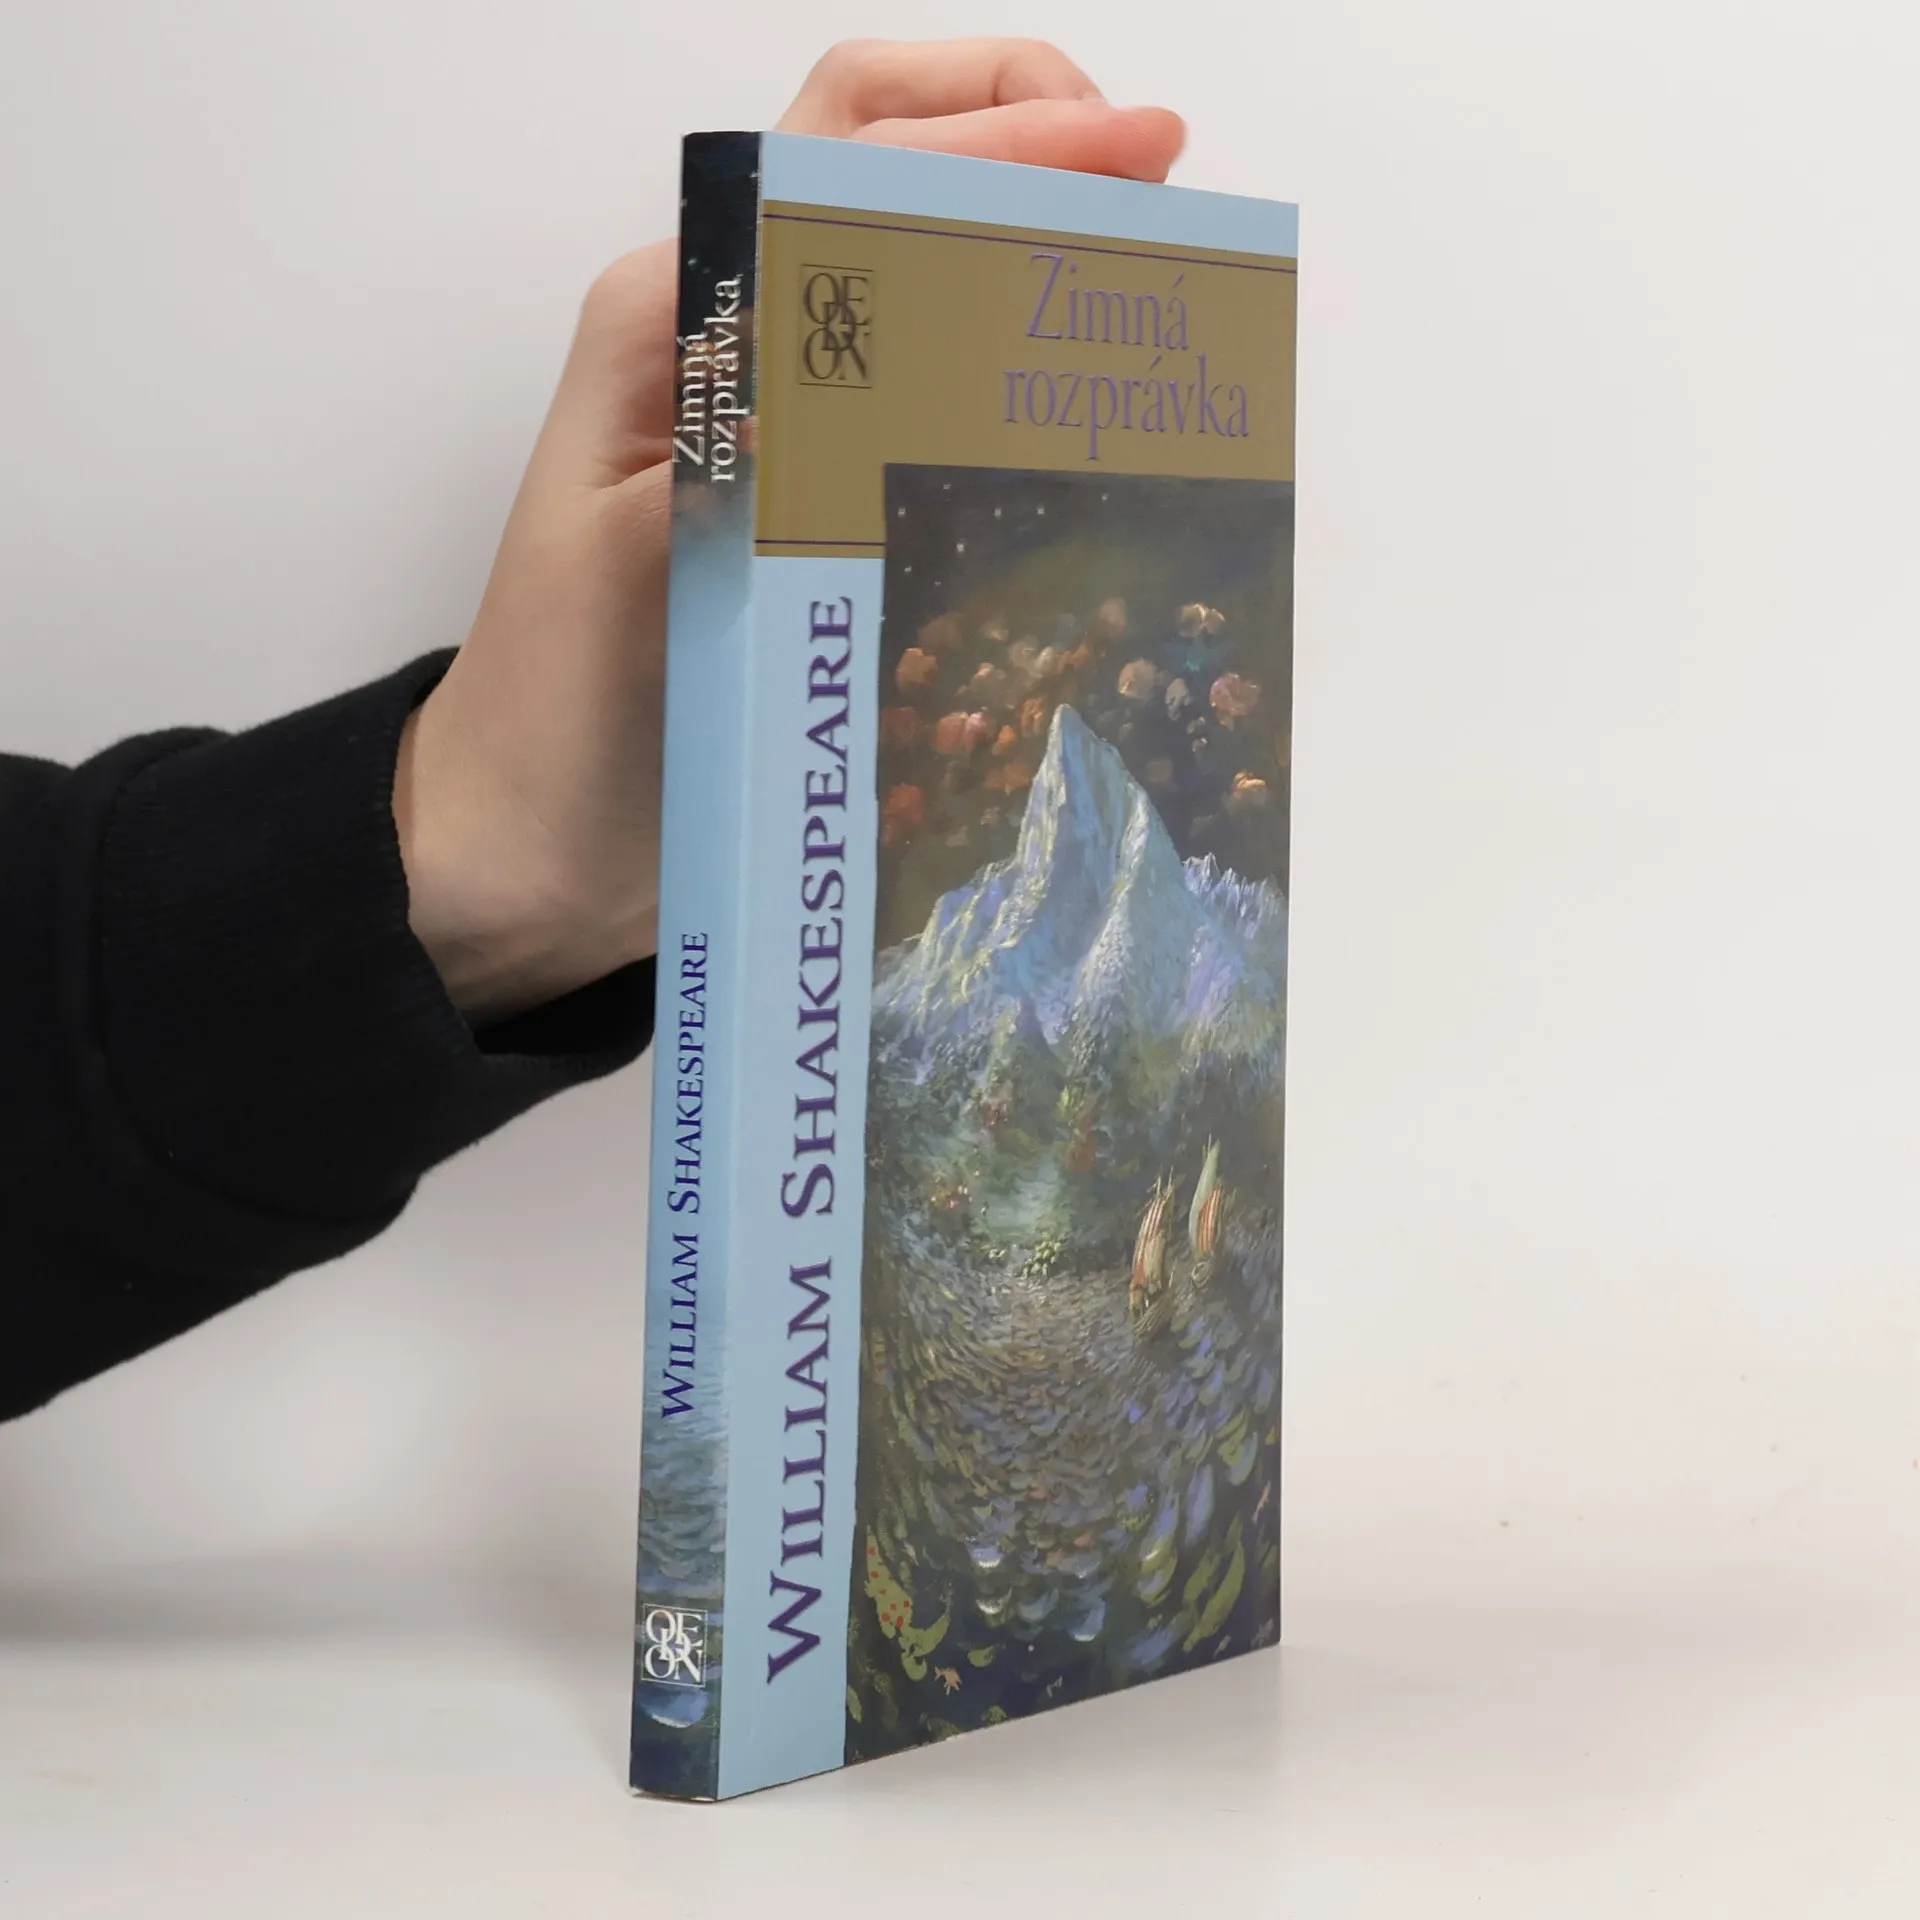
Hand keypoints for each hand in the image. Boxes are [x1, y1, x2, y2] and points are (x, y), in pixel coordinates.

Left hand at [393, 41, 1184, 1022]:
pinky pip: (930, 414)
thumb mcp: (624, 573)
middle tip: (1160, 190)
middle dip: (1028, 149)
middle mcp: (737, 350)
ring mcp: (784, 429)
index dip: (1002, 128)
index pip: (850, 156)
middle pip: (893, 178)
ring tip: (1144, 278)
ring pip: (922, 285)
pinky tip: (1079, 415)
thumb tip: (836, 387)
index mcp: (678, 321)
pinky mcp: (816, 515)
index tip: (1138, 148)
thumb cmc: (553, 710)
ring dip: (1027, 254)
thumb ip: (725, 469)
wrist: (533, 839)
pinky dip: (1010, 379)